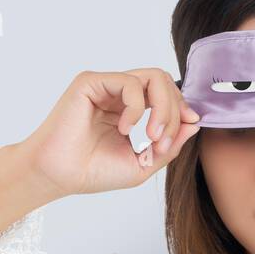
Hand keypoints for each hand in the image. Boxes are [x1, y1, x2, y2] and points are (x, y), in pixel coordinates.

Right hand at [18, 69, 200, 196]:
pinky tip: (125, 129)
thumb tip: (195, 122)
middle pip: (164, 82)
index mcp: (129, 110)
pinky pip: (130, 82)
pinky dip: (136, 107)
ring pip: (153, 77)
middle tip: (163, 142)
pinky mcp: (91, 82)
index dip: (182, 107)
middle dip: (174, 111)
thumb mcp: (143, 163)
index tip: (191, 123)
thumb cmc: (93, 172)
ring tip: (151, 138)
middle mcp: (118, 94)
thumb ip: (169, 144)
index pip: (166, 94)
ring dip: (162, 109)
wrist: (60, 176)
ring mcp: (105, 86)